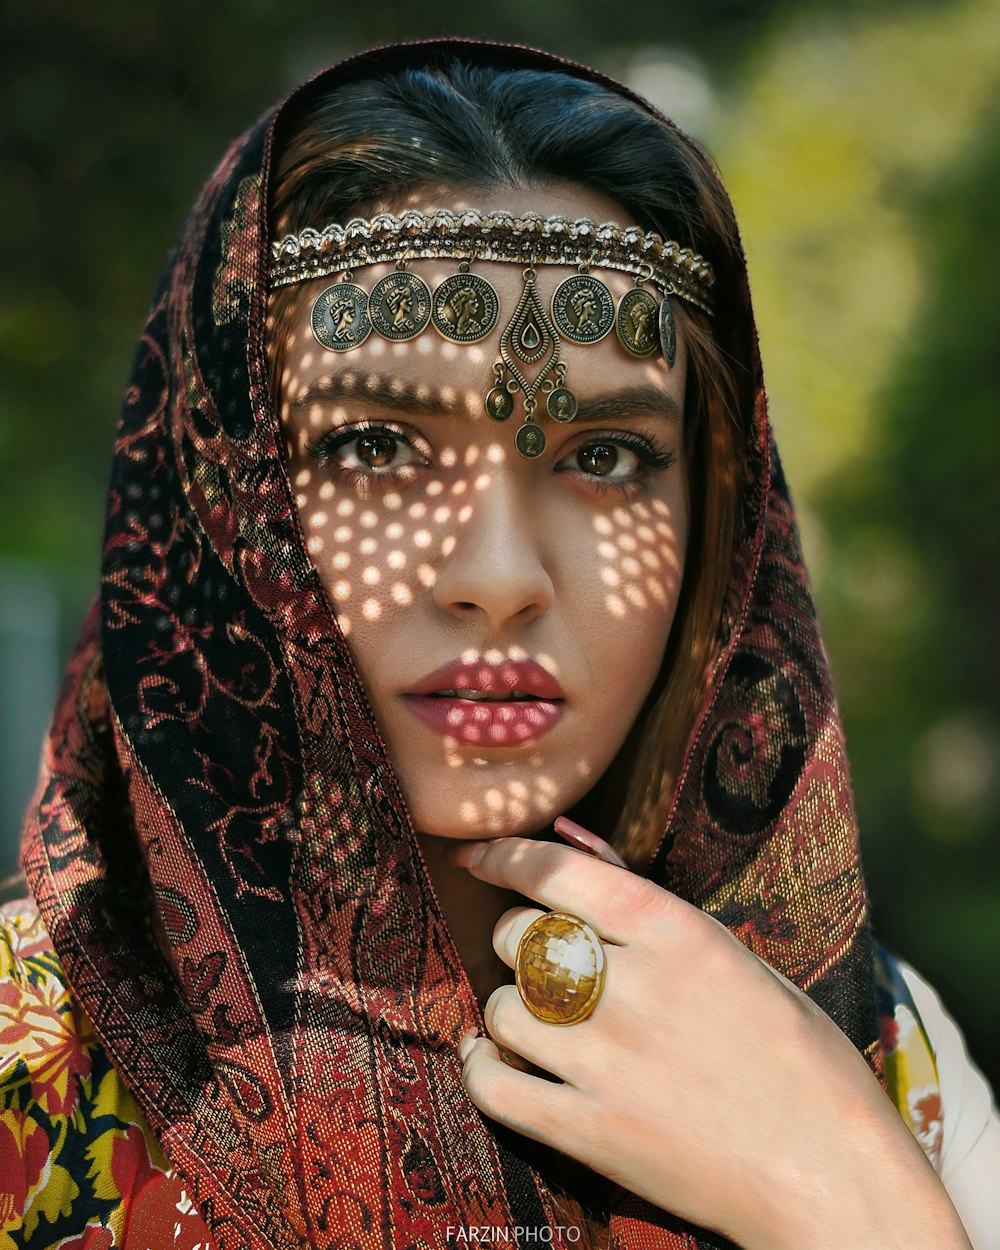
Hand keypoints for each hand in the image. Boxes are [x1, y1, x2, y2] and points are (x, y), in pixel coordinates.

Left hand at [448, 835, 972, 1249]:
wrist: (834, 1176)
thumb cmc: (800, 1058)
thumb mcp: (737, 959)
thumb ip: (649, 901)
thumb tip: (571, 837)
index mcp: (677, 933)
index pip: (556, 871)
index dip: (503, 856)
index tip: (476, 856)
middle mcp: (635, 987)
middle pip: (520, 939)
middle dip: (518, 942)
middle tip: (538, 963)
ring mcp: (607, 1062)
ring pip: (503, 1007)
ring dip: (508, 1010)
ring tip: (532, 1023)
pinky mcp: (591, 1131)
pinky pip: (494, 1084)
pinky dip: (482, 1068)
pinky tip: (493, 1061)